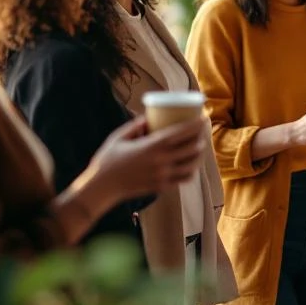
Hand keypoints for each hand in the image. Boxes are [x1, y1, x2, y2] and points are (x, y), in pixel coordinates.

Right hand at [88, 117, 204, 205]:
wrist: (102, 187)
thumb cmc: (107, 159)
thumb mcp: (119, 136)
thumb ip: (135, 125)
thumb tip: (148, 117)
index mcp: (152, 146)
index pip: (181, 133)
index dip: (195, 125)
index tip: (204, 118)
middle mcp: (161, 161)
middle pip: (191, 148)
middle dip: (201, 137)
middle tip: (203, 130)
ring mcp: (163, 176)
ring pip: (191, 165)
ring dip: (199, 155)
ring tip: (199, 147)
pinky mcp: (161, 187)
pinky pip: (183, 179)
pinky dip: (191, 170)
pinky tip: (191, 165)